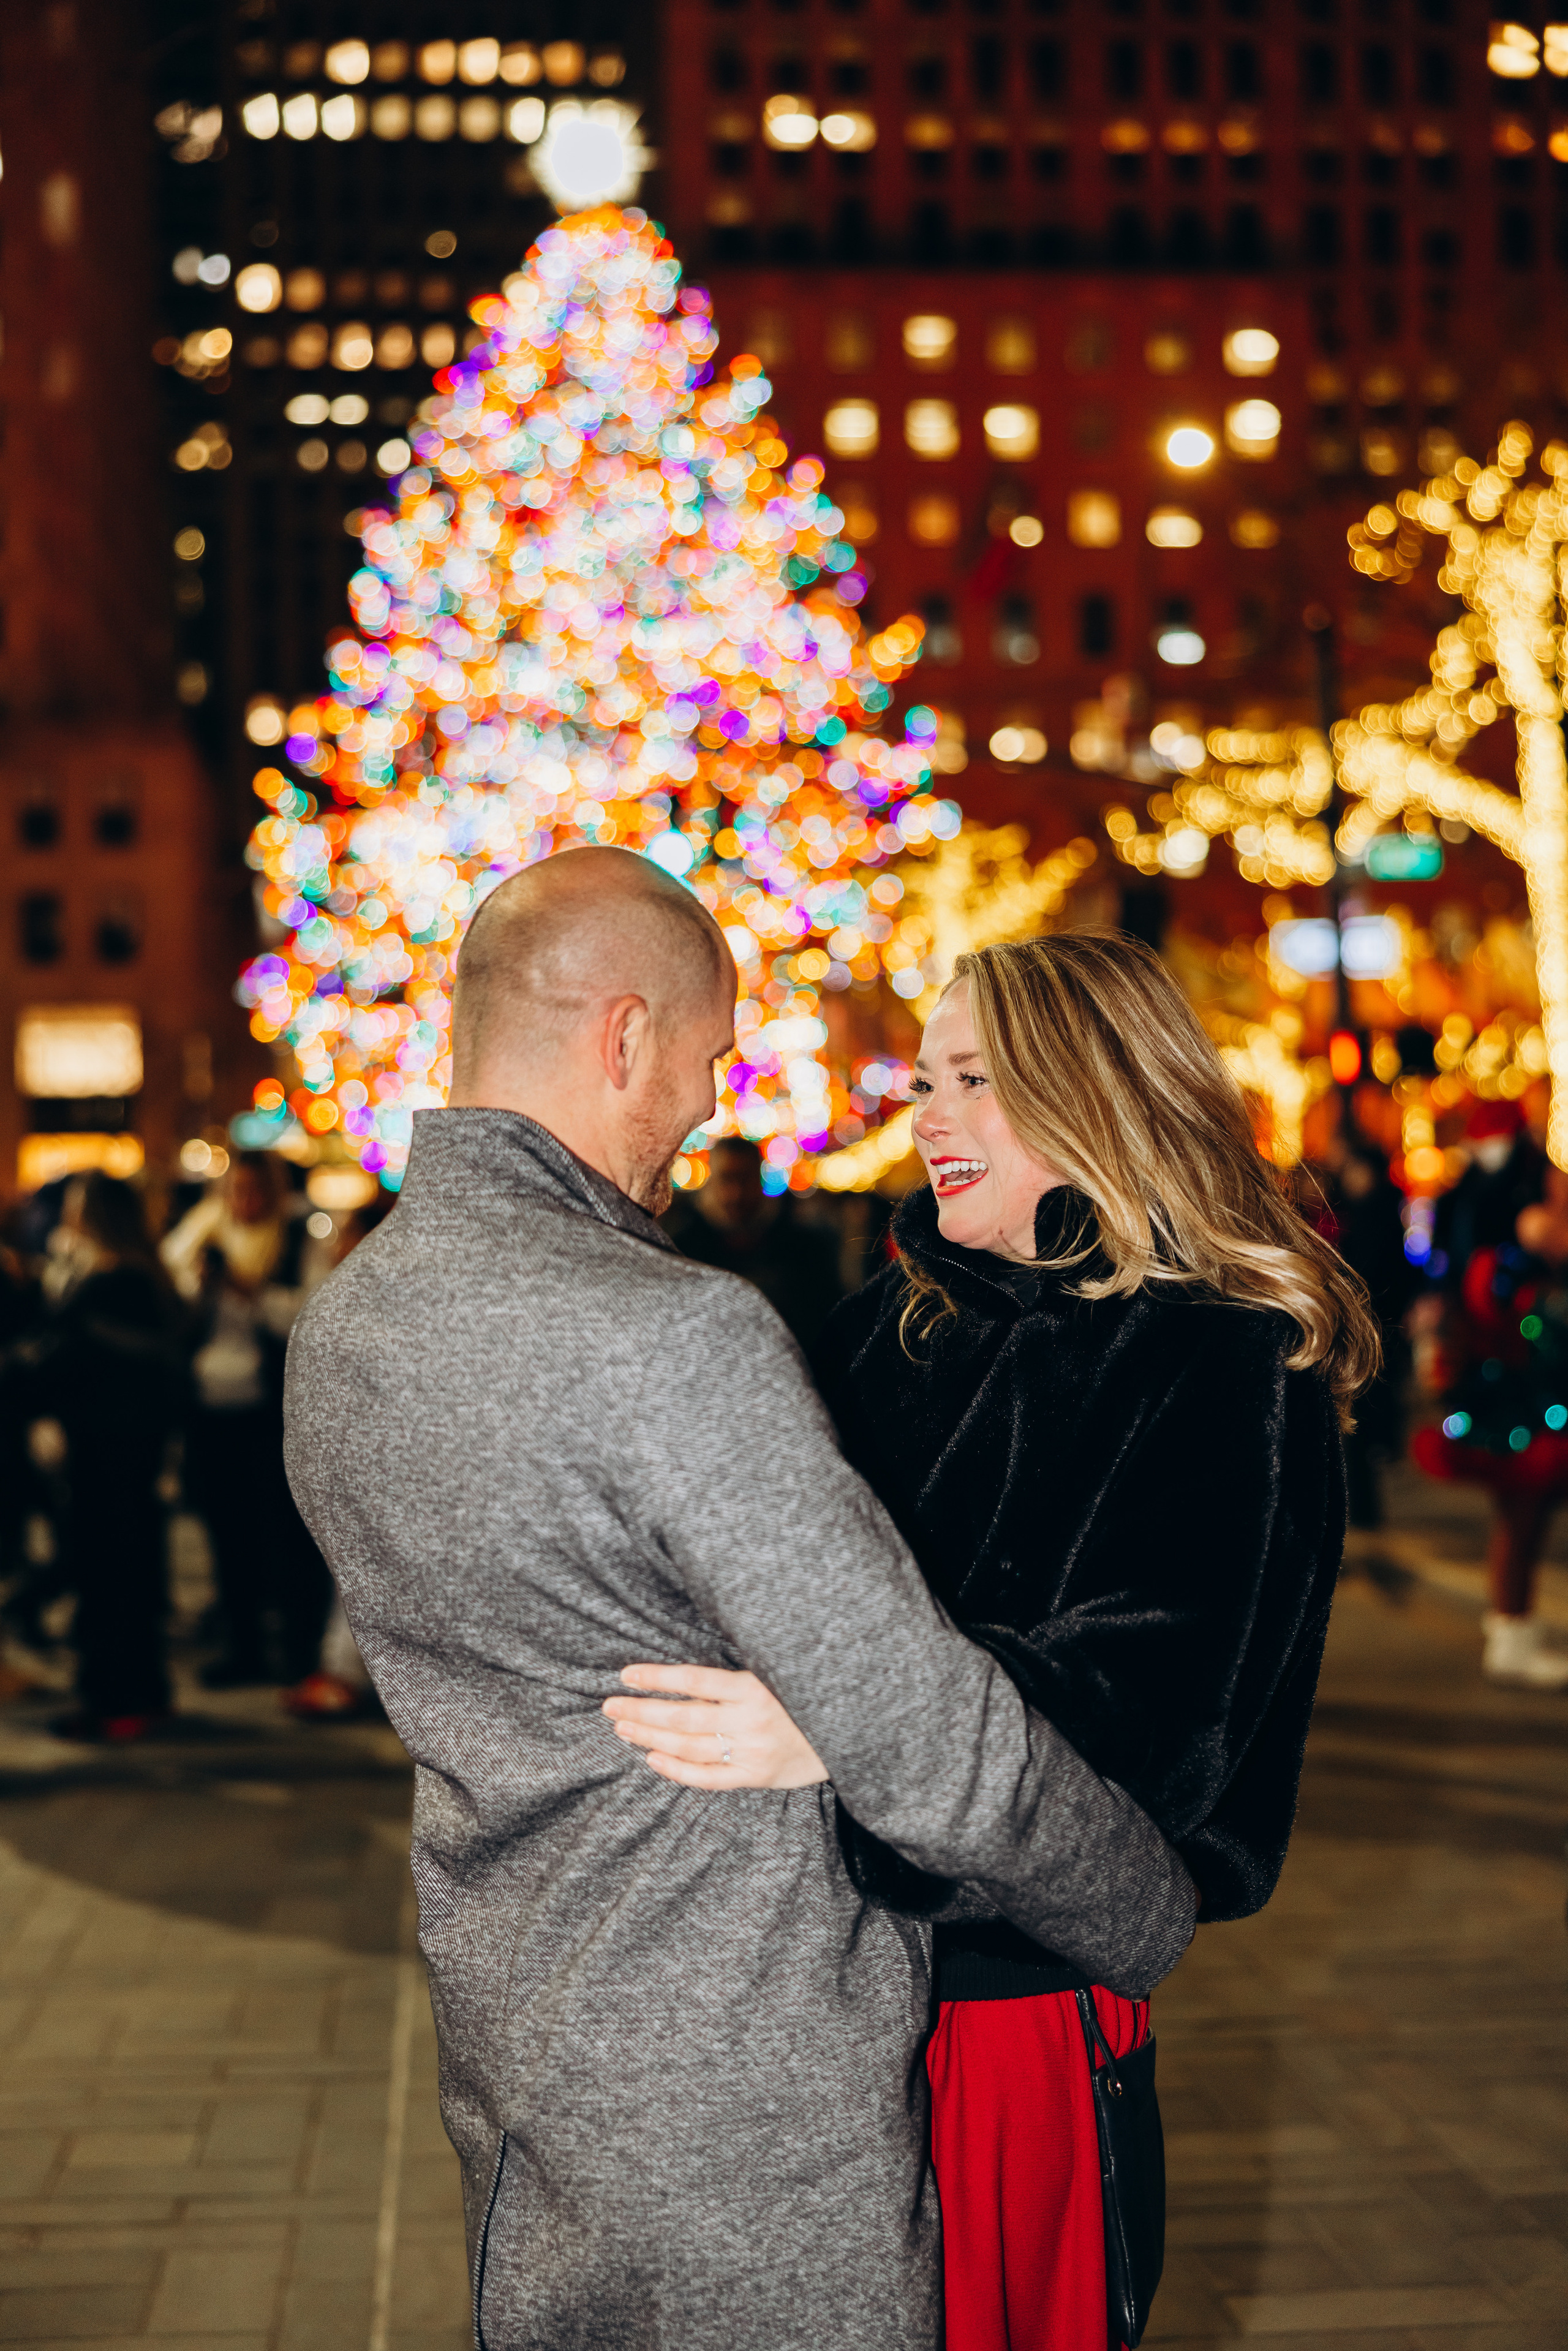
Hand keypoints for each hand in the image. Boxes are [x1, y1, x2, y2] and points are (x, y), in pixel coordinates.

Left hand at [602, 1663, 828, 1789]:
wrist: (855, 1733)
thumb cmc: (810, 1694)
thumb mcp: (780, 1671)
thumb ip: (739, 1672)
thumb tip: (689, 1668)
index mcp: (756, 1686)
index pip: (694, 1679)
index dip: (657, 1677)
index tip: (626, 1674)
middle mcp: (751, 1720)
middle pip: (682, 1716)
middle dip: (641, 1711)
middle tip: (609, 1706)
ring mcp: (752, 1751)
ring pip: (689, 1747)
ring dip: (651, 1737)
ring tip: (623, 1728)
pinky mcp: (756, 1775)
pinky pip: (708, 1778)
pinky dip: (678, 1770)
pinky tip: (653, 1759)